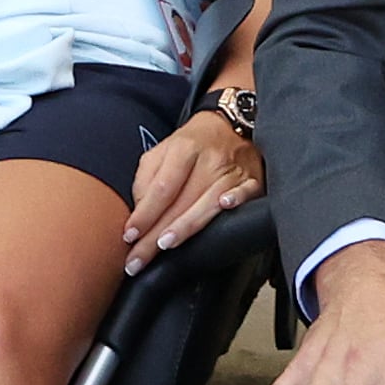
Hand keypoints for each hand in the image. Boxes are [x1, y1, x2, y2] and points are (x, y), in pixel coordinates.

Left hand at [124, 110, 261, 275]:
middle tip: (138, 259)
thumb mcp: (162, 152)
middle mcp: (209, 159)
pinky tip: (224, 208)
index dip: (145, 214)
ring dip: (186, 226)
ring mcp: (233, 169)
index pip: (162, 188)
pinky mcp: (253, 179)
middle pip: (181, 201)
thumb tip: (138, 215)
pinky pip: (246, 191)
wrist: (231, 125)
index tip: (130, 235)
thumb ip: (146, 180)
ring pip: (209, 201)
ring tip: (165, 246)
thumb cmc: (193, 144)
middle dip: (156, 234)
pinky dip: (238, 199)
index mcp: (184, 148)